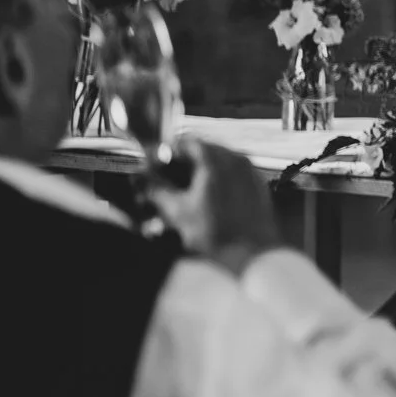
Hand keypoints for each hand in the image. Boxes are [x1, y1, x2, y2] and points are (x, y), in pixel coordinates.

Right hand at [150, 137, 281, 275]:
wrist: (254, 255)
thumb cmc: (216, 234)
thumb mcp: (178, 211)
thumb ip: (156, 189)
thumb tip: (138, 176)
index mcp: (216, 159)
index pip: (186, 141)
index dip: (167, 153)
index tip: (154, 166)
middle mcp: (237, 159)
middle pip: (203, 152)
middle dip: (181, 166)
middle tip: (164, 183)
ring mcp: (250, 171)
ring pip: (218, 164)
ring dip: (198, 175)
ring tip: (182, 196)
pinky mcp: (257, 186)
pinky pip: (233, 175)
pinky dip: (216, 183)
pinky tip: (205, 203)